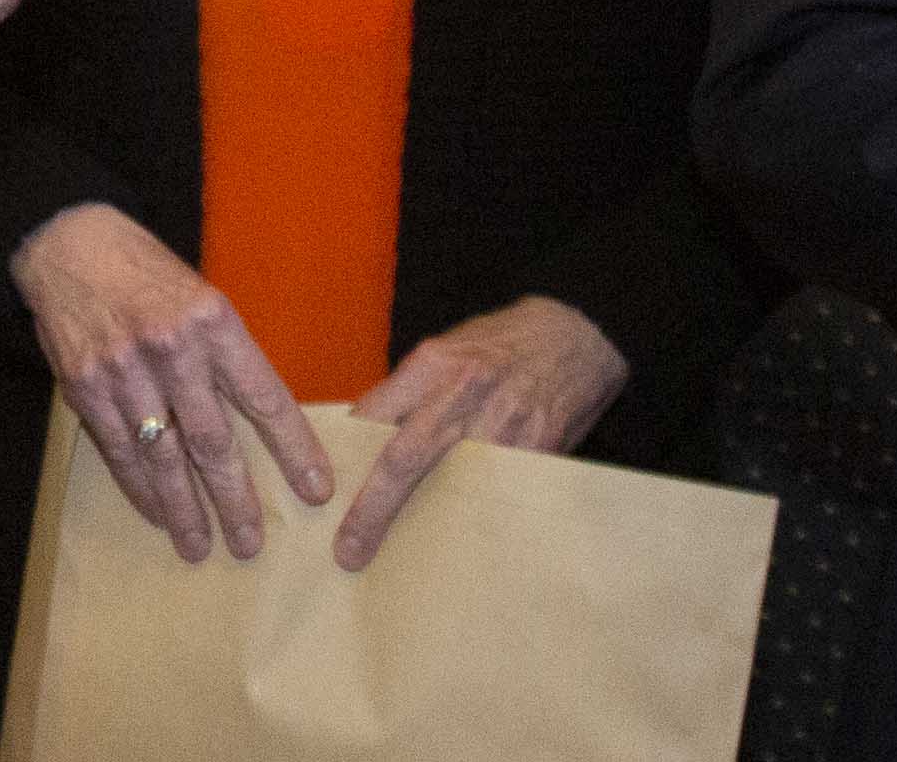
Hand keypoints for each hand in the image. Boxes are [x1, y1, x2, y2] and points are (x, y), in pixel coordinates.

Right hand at [11, 203, 335, 563]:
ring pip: (163, 456)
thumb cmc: (146, 273)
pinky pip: (119, 449)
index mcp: (213, 323)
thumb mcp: (201, 297)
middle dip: (235, 498)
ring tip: (201, 547)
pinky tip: (156, 514)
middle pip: (213, 440)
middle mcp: (171, 349)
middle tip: (251, 544)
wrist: (68, 245)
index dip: (292, 448)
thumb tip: (263, 421)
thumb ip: (226, 356)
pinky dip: (139, 487)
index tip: (316, 492)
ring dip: (184, 508)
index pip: (263, 397)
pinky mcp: (85, 386)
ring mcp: (124, 371)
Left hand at [336, 296, 628, 569]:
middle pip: (405, 459)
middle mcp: (464, 394)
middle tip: (347, 549)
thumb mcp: (446, 351)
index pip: (373, 415)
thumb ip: (408, 394)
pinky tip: (452, 549)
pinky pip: (495, 497)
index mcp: (432, 365)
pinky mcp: (537, 452)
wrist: (576, 336)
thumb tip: (364, 438)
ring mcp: (503, 425)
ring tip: (394, 559)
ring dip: (420, 525)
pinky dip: (471, 523)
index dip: (344, 457)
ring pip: (450, 486)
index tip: (319, 493)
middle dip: (372, 509)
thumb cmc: (499, 345)